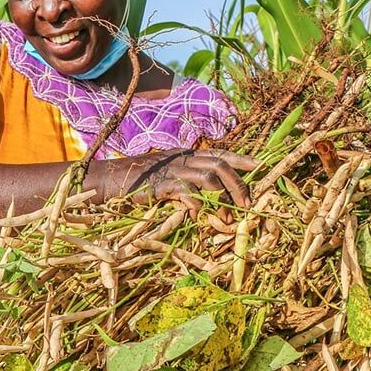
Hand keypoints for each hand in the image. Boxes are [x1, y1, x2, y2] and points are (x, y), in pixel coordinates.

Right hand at [93, 149, 259, 211]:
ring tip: (227, 218)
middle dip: (238, 185)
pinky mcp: (161, 185)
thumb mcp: (167, 173)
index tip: (259, 165)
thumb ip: (187, 178)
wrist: (111, 180)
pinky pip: (187, 192)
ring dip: (223, 199)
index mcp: (185, 155)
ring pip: (208, 178)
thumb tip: (210, 191)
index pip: (218, 153)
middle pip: (219, 166)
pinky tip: (198, 216)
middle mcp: (181, 159)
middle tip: (247, 204)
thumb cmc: (139, 179)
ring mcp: (171, 171)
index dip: (239, 159)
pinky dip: (197, 205)